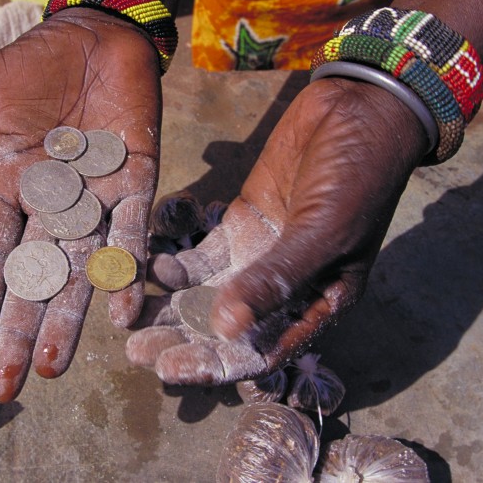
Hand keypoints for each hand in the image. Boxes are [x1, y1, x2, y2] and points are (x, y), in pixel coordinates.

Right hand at [0, 9, 161, 401]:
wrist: (98, 37)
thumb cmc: (38, 64)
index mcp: (13, 191)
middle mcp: (54, 208)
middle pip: (35, 279)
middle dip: (21, 330)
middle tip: (7, 387)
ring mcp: (97, 200)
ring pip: (81, 270)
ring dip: (69, 318)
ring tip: (52, 368)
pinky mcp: (138, 182)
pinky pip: (132, 232)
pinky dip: (127, 269)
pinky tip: (122, 312)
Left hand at [127, 77, 429, 384]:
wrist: (355, 112)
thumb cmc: (355, 177)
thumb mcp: (323, 232)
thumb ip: (276, 278)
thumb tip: (228, 330)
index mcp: (314, 304)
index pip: (258, 350)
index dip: (213, 364)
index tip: (169, 370)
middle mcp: (281, 287)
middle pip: (223, 326)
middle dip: (180, 337)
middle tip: (135, 349)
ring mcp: (255, 254)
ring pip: (203, 290)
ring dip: (168, 303)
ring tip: (127, 312)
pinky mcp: (236, 222)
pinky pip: (197, 248)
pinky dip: (172, 255)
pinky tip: (146, 258)